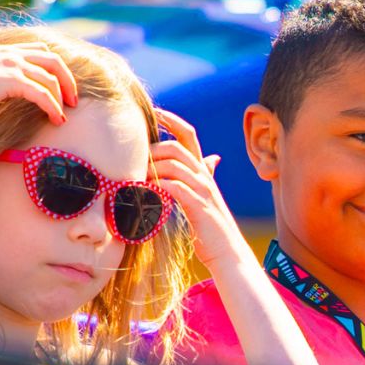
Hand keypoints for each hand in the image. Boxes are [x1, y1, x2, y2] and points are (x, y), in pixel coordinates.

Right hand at [0, 29, 77, 122]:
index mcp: (2, 49)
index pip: (40, 50)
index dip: (55, 66)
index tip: (61, 85)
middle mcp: (11, 54)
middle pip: (54, 61)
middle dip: (67, 80)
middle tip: (72, 100)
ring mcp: (13, 65)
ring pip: (51, 79)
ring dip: (63, 98)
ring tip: (65, 115)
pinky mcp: (14, 81)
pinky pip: (43, 94)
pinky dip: (54, 108)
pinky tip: (57, 119)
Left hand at [149, 108, 243, 265]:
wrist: (228, 253)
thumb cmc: (212, 227)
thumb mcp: (208, 196)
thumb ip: (206, 175)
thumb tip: (212, 158)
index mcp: (203, 171)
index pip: (188, 134)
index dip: (171, 119)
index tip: (152, 112)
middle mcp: (204, 176)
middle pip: (177, 146)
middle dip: (153, 148)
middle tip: (136, 160)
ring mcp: (203, 190)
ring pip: (174, 164)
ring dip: (152, 168)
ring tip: (137, 178)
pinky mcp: (198, 206)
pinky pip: (175, 187)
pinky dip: (157, 186)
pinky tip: (145, 192)